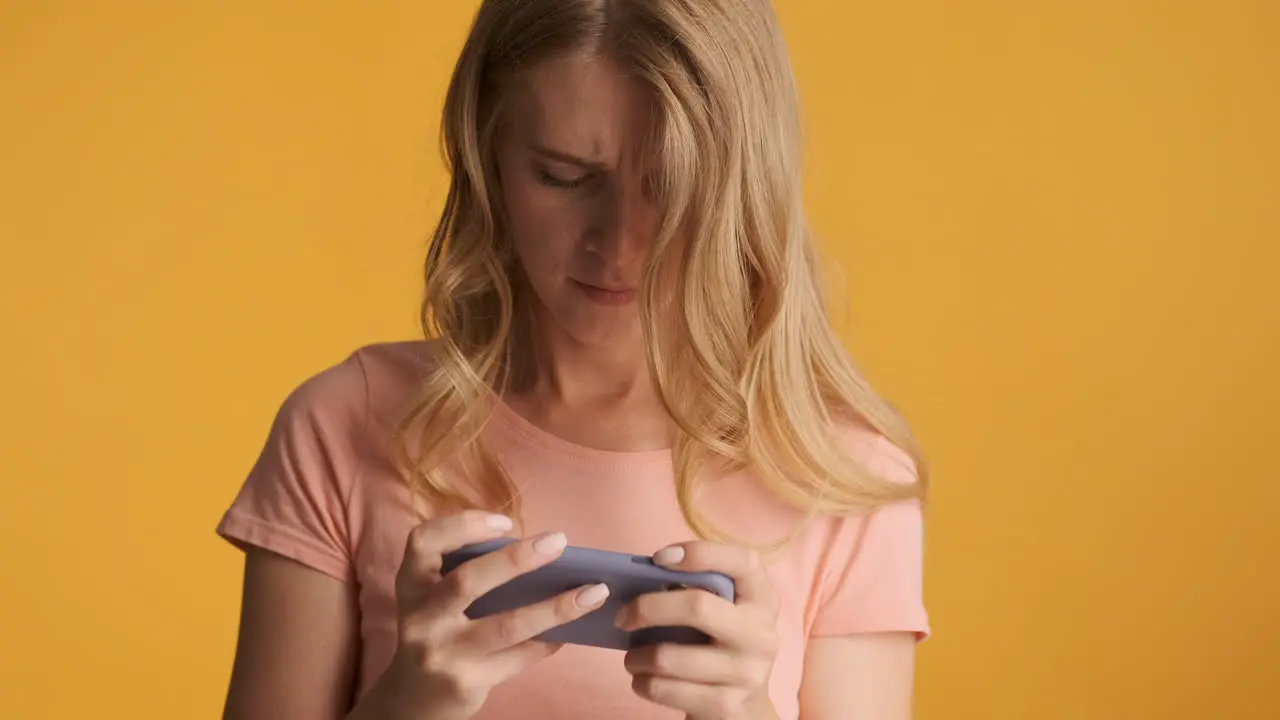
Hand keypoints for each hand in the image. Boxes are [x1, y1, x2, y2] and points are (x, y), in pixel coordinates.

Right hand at [357, 511, 609, 719]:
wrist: (412, 702)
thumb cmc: (436, 633)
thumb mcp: (433, 600)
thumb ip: (467, 573)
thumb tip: (540, 550)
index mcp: (412, 585)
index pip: (424, 541)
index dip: (463, 525)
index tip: (506, 523)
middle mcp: (421, 618)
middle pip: (467, 580)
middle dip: (516, 560)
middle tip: (558, 542)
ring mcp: (442, 653)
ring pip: (506, 625)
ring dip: (555, 607)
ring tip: (594, 592)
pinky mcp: (465, 683)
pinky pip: (518, 657)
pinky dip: (548, 641)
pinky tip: (570, 631)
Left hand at [615, 541, 781, 719]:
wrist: (745, 709)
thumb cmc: (721, 646)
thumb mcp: (724, 612)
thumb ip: (700, 588)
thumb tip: (642, 577)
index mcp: (763, 599)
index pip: (742, 561)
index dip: (699, 553)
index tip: (659, 558)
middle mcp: (761, 634)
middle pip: (697, 607)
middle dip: (647, 608)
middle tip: (623, 617)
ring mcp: (747, 673)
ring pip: (668, 656)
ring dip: (636, 656)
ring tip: (632, 656)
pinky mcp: (726, 706)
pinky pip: (664, 688)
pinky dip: (642, 682)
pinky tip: (643, 679)